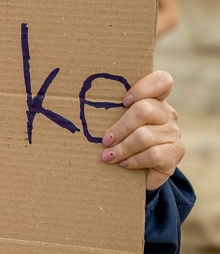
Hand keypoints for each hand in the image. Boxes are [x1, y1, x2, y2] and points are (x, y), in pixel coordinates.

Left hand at [101, 70, 183, 189]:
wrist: (136, 173)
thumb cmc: (120, 142)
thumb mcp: (115, 123)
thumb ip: (110, 112)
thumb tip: (79, 103)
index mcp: (154, 100)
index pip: (162, 81)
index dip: (143, 88)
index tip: (124, 101)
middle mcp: (167, 114)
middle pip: (145, 110)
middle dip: (120, 127)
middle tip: (105, 140)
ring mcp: (173, 133)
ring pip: (145, 136)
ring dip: (122, 148)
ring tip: (108, 156)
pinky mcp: (175, 153)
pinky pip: (152, 154)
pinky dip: (133, 160)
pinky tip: (124, 164)